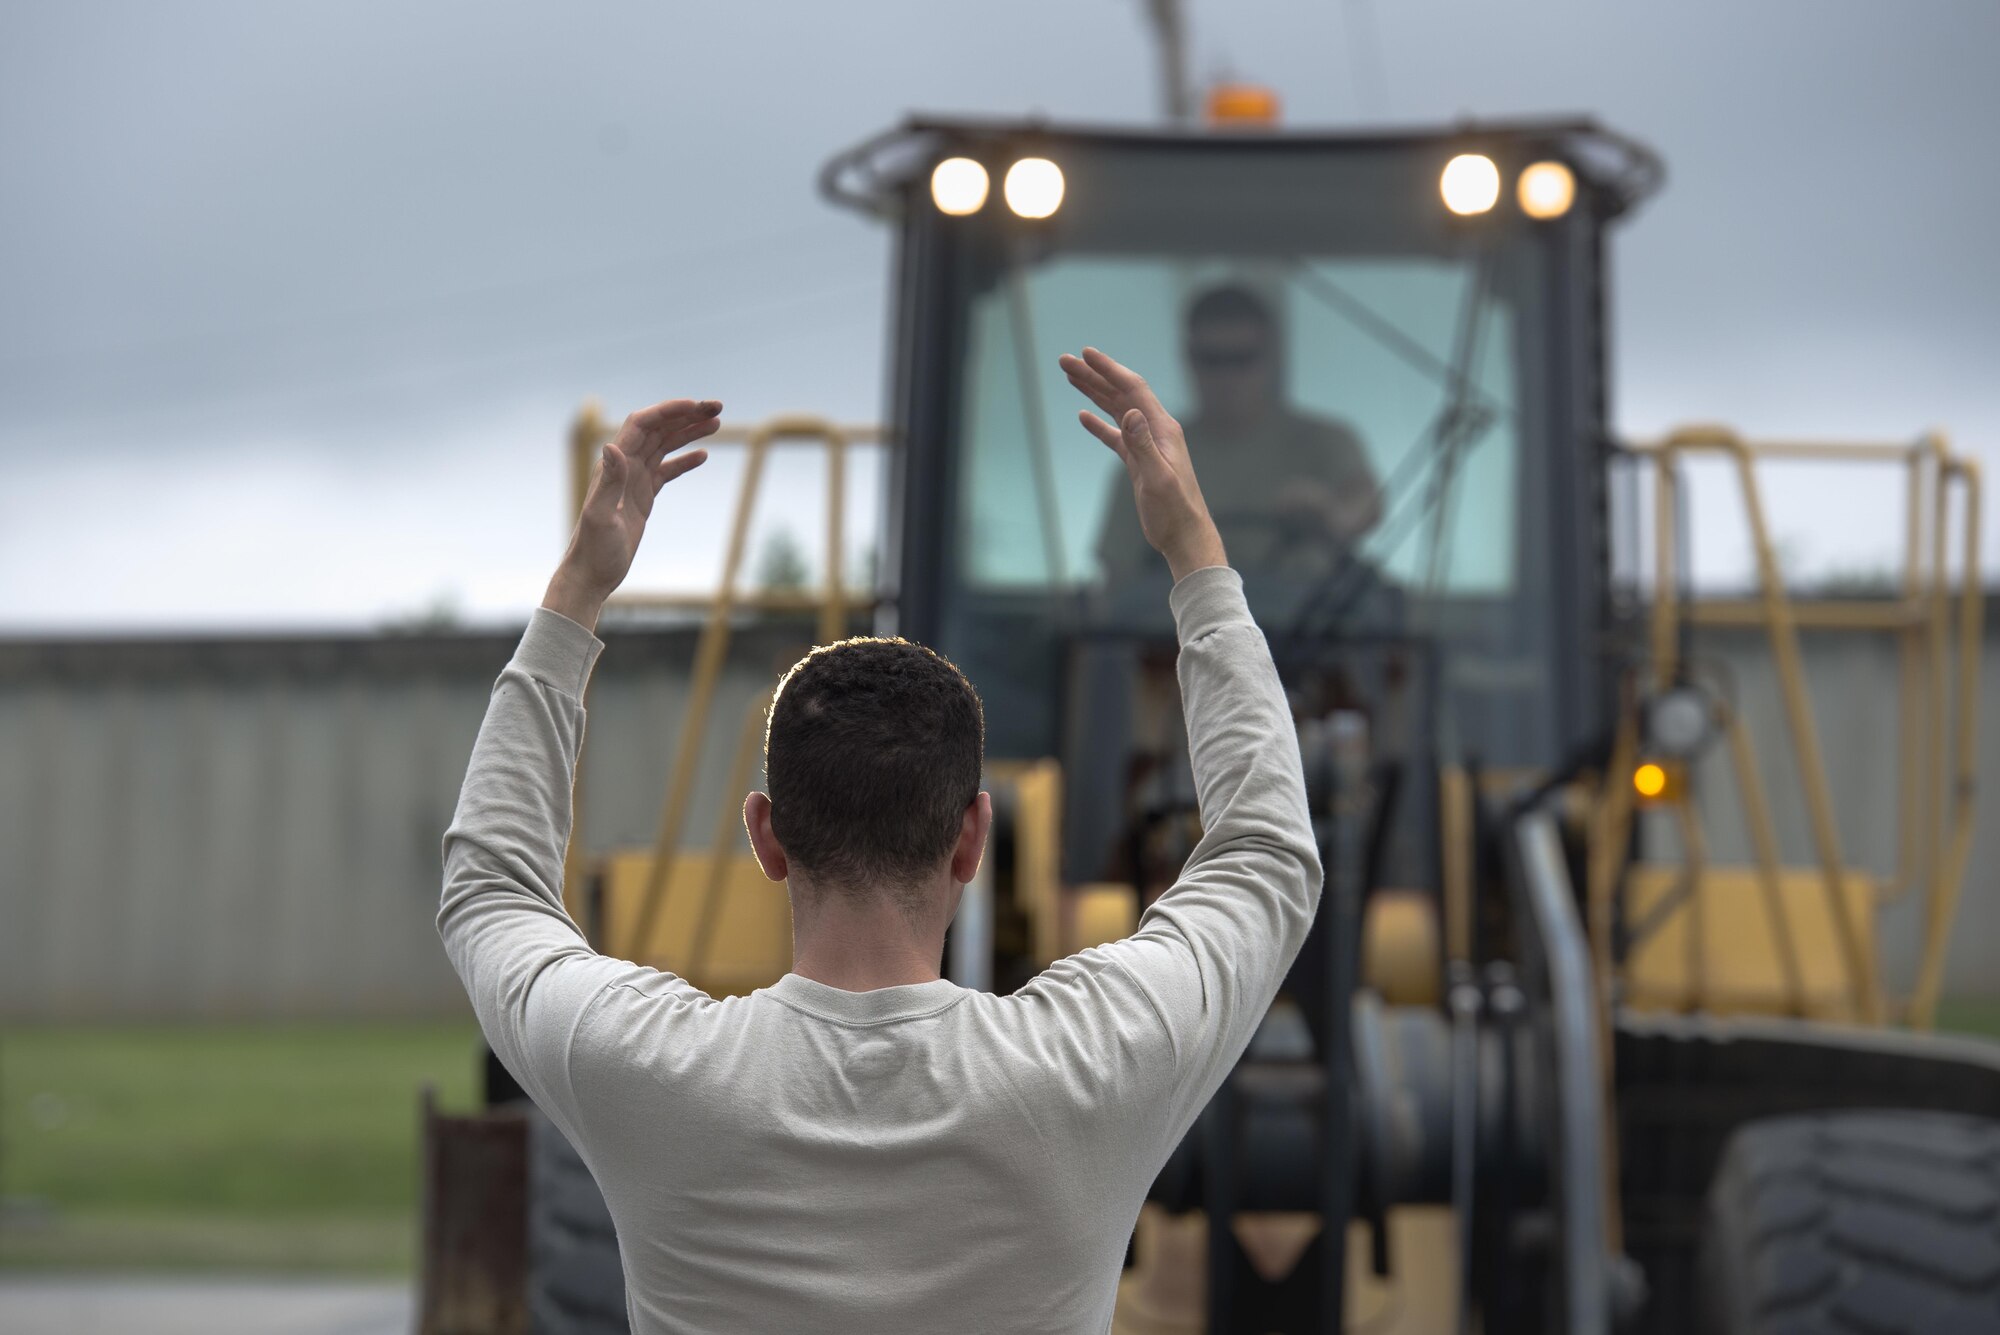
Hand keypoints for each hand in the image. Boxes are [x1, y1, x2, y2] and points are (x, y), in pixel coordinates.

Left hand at [543, 398, 721, 629]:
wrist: (592, 573)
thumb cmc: (594, 548)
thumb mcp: (601, 515)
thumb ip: (609, 481)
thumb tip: (612, 446)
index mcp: (614, 464)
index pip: (642, 424)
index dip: (668, 411)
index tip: (696, 406)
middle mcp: (624, 466)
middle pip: (658, 429)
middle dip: (686, 415)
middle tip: (718, 407)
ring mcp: (634, 480)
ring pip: (664, 446)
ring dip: (689, 432)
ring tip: (717, 424)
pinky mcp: (643, 496)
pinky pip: (666, 470)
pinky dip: (684, 460)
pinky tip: (703, 456)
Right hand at [1059, 347, 1226, 581]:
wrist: (1184, 535)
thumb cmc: (1175, 511)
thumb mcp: (1158, 478)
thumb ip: (1143, 446)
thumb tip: (1131, 413)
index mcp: (1162, 429)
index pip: (1133, 389)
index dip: (1109, 369)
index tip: (1086, 354)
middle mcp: (1155, 430)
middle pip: (1121, 393)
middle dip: (1094, 375)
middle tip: (1065, 361)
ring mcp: (1146, 444)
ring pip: (1117, 410)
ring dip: (1094, 393)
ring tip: (1071, 377)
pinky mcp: (1139, 461)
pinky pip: (1116, 435)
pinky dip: (1099, 424)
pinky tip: (1083, 416)